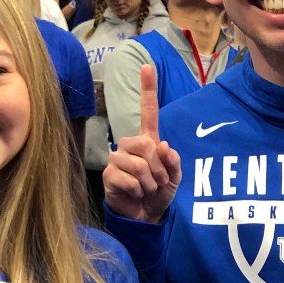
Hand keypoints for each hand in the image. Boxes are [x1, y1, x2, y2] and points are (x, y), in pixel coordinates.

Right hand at [102, 65, 180, 222]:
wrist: (145, 216)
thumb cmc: (159, 193)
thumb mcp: (175, 178)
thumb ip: (173, 162)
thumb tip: (162, 145)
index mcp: (147, 140)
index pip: (148, 111)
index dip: (148, 89)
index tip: (147, 66)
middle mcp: (129, 145)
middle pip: (146, 144)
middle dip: (159, 168)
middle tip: (159, 182)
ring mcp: (116, 159)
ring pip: (138, 164)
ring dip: (150, 182)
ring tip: (147, 189)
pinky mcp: (108, 175)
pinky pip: (129, 179)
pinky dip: (138, 190)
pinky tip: (135, 194)